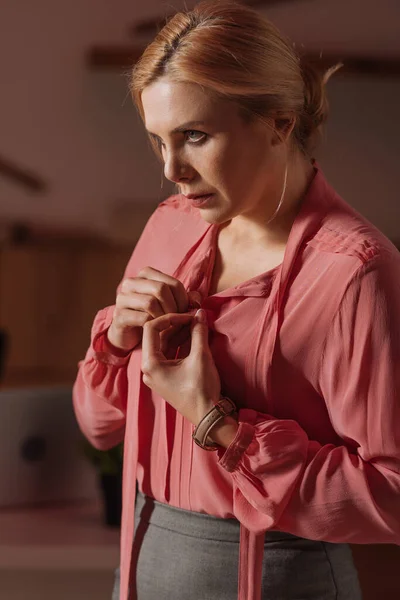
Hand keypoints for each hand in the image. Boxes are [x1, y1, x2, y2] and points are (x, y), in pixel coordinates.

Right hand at [107, 266, 200, 351]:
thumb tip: (196, 301)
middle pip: (161, 289)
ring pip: (150, 302)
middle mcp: (131, 282)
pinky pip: (141, 318)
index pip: (173, 283)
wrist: (131, 335)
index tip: (185, 313)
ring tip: (167, 325)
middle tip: (177, 320)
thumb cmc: (154, 316)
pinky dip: (153, 325)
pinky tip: (156, 331)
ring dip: (163, 316)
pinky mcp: (119, 315)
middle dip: (174, 307)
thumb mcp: (172, 305)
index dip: (184, 300)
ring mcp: (122, 298)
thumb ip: (187, 299)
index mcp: (146, 274)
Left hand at [141, 310, 220, 425]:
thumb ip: (198, 332)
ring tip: (196, 324)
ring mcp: (156, 375)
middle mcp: (148, 369)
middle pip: (157, 336)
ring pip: (164, 345)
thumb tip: (200, 312)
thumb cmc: (201, 389)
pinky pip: (169, 355)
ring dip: (179, 333)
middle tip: (194, 317)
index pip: (151, 328)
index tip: (188, 315)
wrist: (208, 417)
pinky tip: (195, 337)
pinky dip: (180, 344)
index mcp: (150, 364)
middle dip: (176, 325)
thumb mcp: (201, 357)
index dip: (170, 317)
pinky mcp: (166, 378)